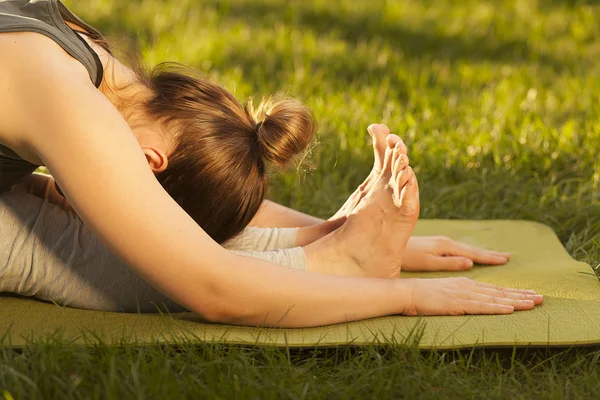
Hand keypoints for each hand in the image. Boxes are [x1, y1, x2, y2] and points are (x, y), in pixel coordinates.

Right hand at [401, 277, 543, 314]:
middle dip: (521, 294)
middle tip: (541, 297)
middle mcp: (467, 286)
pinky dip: (497, 308)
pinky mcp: (457, 303)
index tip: (529, 294)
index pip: (494, 289)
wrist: (406, 292)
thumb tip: (470, 299)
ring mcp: (463, 294)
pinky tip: (510, 309)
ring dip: (516, 301)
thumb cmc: (421, 295)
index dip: (513, 292)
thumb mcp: (444, 292)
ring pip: (494, 298)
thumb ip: (458, 294)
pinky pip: (481, 307)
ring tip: (533, 303)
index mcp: (464, 284)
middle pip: (499, 291)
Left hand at [402, 236, 510, 271]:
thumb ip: (449, 262)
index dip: (490, 258)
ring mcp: (441, 243)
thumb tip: (470, 263)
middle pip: (473, 249)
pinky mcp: (436, 246)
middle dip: (490, 254)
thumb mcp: (428, 262)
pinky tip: (471, 256)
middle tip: (508, 257)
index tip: (506, 259)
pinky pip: (459, 250)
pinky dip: (470, 253)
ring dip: (481, 253)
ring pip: (466, 249)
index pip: (473, 253)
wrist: (391, 244)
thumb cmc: (408, 256)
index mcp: (447, 246)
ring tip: (495, 256)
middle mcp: (447, 242)